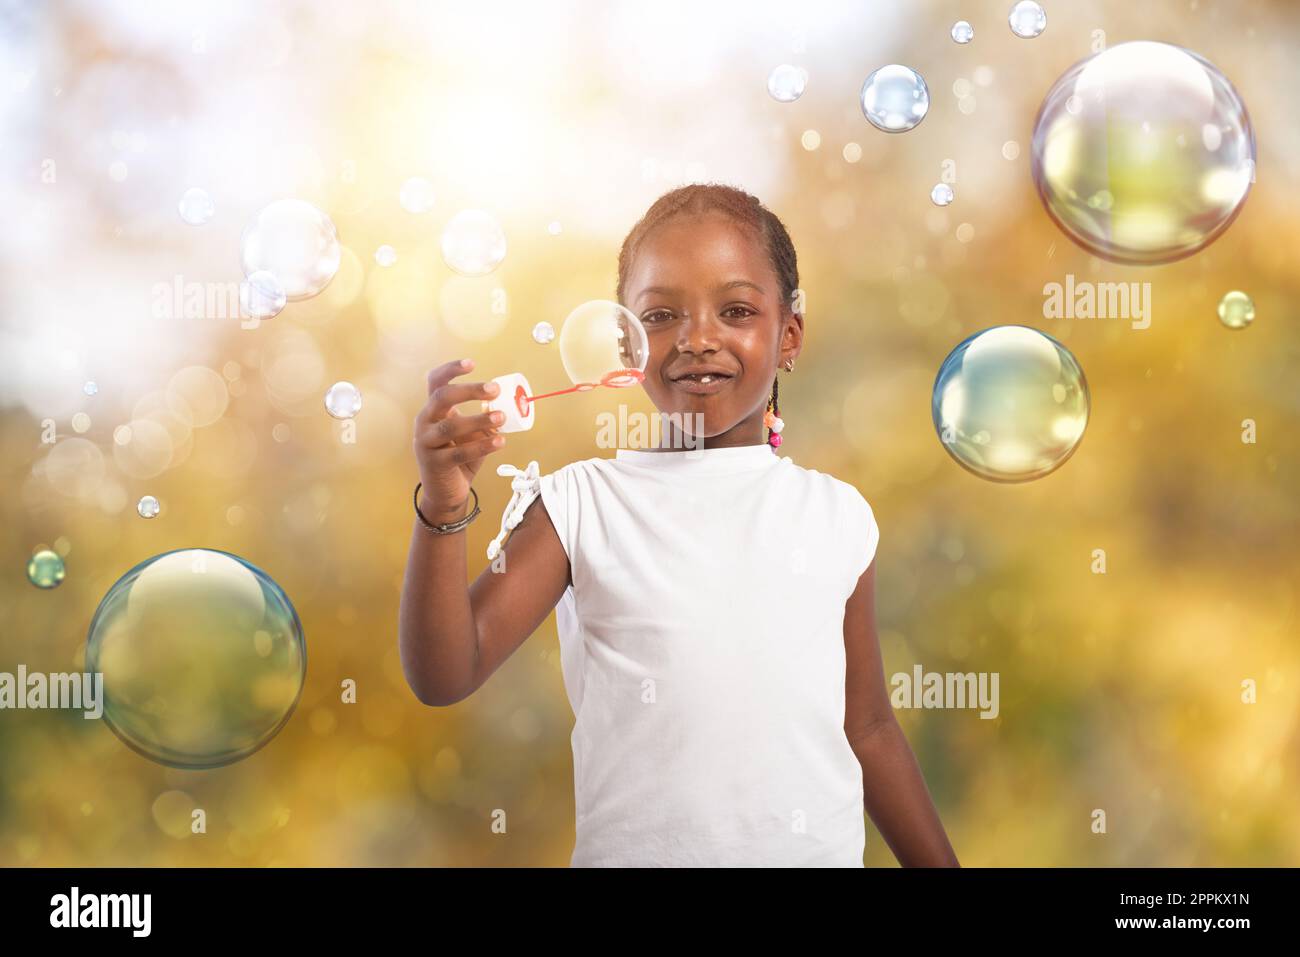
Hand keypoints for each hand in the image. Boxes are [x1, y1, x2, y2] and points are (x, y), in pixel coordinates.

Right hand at [412, 359, 506, 521]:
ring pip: (451, 426)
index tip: (472, 364)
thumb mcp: (471, 434)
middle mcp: (425, 422)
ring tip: (501, 418)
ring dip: (479, 420)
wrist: (446, 493)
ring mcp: (426, 443)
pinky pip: (460, 452)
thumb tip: (506, 408)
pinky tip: (500, 442)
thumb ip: (483, 421)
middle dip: (469, 391)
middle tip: (494, 390)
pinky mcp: (434, 463)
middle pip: (442, 397)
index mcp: (433, 410)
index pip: (435, 382)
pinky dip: (482, 446)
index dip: (451, 370)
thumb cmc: (459, 457)